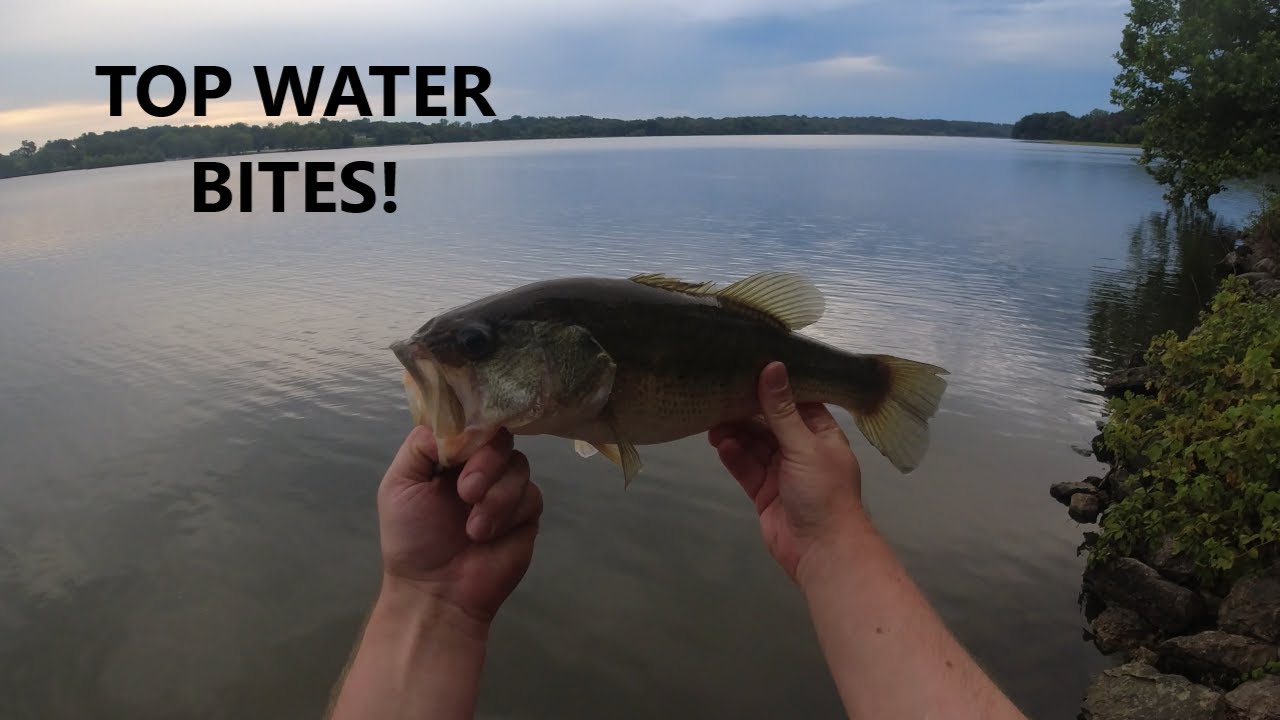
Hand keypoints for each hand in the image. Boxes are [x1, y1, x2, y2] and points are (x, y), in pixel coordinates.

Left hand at [376, 426, 542, 625]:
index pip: (470, 421)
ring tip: (473, 528)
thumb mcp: (399, 485)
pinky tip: (487, 535)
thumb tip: (455, 424)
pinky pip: (532, 494)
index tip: (466, 442)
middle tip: (466, 493)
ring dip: (496, 495)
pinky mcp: (527, 512)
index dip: (473, 426)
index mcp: (449, 455)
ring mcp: (506, 488)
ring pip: (519, 464)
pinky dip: (509, 513)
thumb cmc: (412, 539)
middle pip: (500, 437)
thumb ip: (421, 446)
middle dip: (485, 463)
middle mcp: (480, 465)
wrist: (437, 592)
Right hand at [709, 361, 866, 583]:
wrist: (822, 551)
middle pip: (770, 423)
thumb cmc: (823, 492)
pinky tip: (720, 445)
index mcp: (820, 434)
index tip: (748, 366)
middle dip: (747, 412)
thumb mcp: (804, 446)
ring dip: (736, 434)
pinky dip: (734, 457)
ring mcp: (781, 472)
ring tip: (713, 422)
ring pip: (754, 445)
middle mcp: (801, 450)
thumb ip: (782, 409)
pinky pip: (746, 468)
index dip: (774, 386)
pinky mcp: (764, 491)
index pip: (796, 401)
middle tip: (720, 396)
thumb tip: (772, 366)